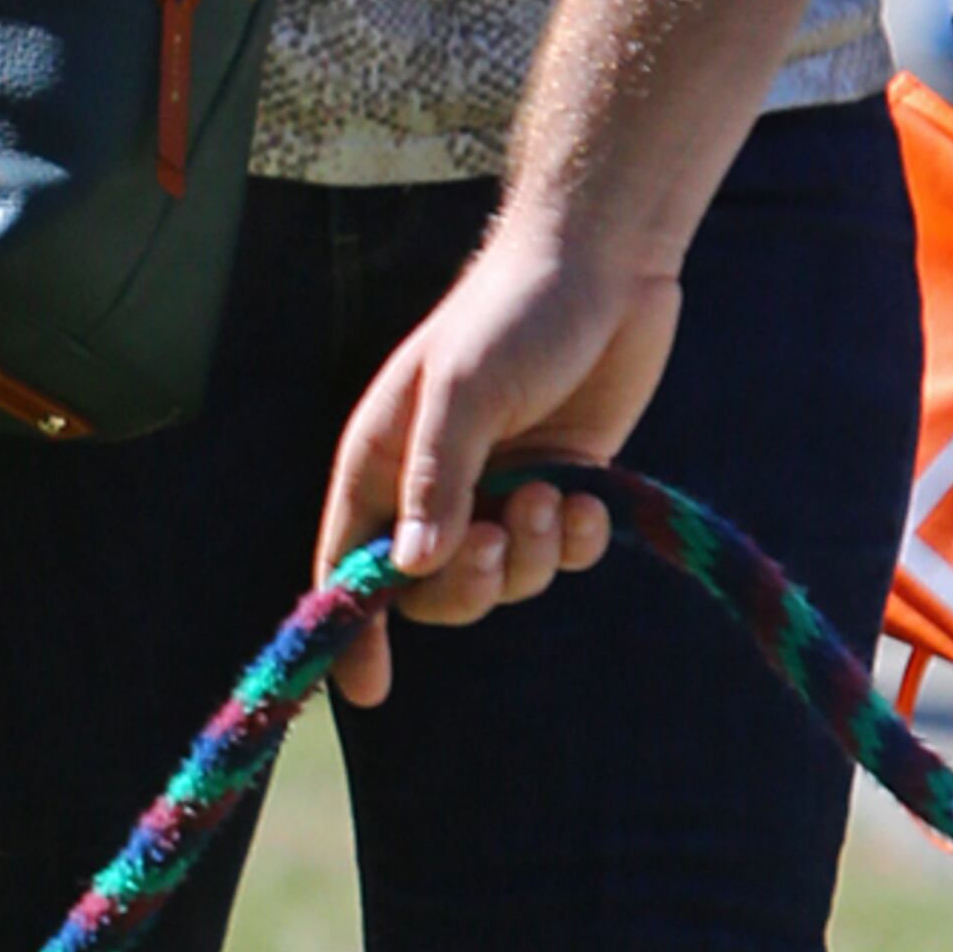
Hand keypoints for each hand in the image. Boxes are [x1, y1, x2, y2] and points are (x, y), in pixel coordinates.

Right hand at [311, 198, 683, 710]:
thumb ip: (436, 481)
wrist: (605, 262)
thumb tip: (406, 569)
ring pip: (505, 578)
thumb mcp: (463, 391)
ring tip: (554, 500)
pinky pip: (561, 552)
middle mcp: (434, 484)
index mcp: (381, 459)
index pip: (347, 561)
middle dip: (466, 587)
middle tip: (497, 547)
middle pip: (429, 589)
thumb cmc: (513, 312)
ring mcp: (499, 488)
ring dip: (531, 556)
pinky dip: (577, 541)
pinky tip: (590, 501)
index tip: (365, 690)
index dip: (351, 627)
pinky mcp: (561, 485)